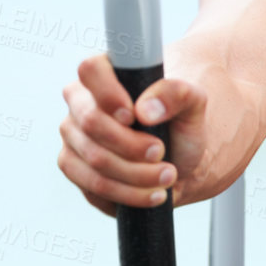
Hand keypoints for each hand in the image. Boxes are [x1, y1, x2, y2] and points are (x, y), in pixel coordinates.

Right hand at [58, 53, 206, 216]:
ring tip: (167, 176)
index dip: (109, 94)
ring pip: (96, 159)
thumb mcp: (193, 105)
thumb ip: (177, 94)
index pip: (90, 70)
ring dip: (137, 174)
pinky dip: (129, 194)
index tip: (135, 116)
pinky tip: (154, 193)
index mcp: (105, 75)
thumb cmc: (180, 127)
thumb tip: (146, 110)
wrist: (179, 162)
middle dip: (133, 145)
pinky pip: (94, 186)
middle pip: (92, 123)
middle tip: (161, 152)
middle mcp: (81, 103)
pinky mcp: (74, 168)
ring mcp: (73, 137)